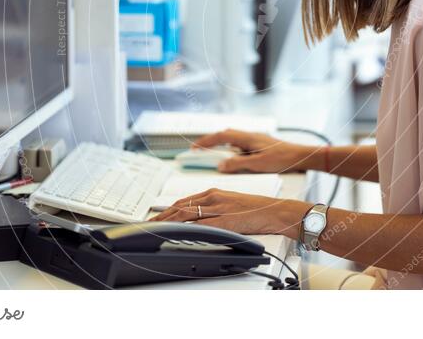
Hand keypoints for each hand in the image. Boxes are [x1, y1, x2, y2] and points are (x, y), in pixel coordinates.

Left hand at [149, 188, 311, 236]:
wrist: (275, 210)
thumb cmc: (256, 209)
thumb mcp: (231, 205)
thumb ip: (214, 210)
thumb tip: (197, 219)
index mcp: (214, 192)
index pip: (183, 200)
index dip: (166, 209)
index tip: (154, 216)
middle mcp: (213, 196)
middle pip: (180, 205)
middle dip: (161, 215)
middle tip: (146, 223)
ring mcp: (219, 207)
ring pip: (186, 212)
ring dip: (167, 220)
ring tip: (154, 228)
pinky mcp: (226, 219)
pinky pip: (201, 223)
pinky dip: (186, 227)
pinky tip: (176, 231)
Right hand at [192, 129, 319, 173]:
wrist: (300, 155)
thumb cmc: (283, 159)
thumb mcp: (258, 164)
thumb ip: (238, 164)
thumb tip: (221, 165)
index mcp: (247, 137)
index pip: (221, 136)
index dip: (206, 141)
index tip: (194, 148)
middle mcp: (250, 135)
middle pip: (225, 135)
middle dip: (210, 141)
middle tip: (198, 150)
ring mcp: (254, 139)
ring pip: (232, 139)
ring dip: (220, 145)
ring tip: (211, 154)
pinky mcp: (259, 145)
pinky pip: (240, 144)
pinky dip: (231, 149)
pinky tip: (231, 158)